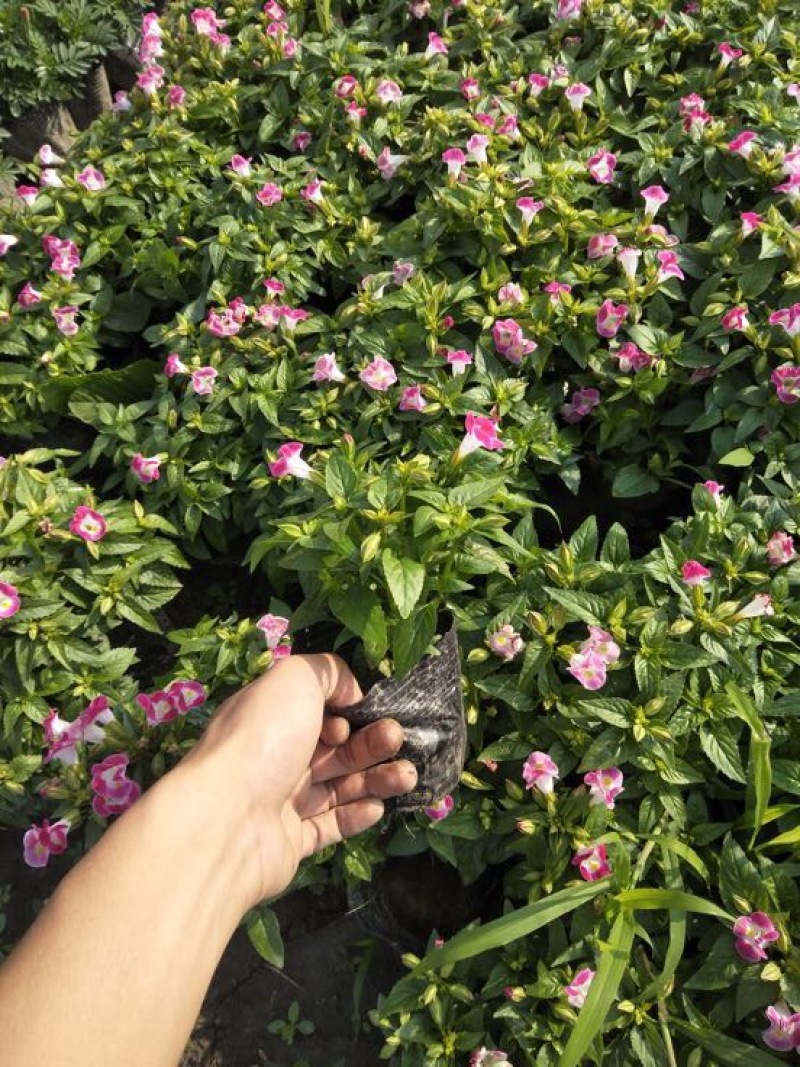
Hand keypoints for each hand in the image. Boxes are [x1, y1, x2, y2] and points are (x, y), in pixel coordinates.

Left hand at [185, 653, 416, 907]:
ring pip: (340, 787)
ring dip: (377, 778)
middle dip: (372, 742)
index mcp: (271, 717)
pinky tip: (377, 807)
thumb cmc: (262, 738)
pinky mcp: (292, 841)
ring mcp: (283, 801)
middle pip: (335, 748)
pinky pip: (331, 826)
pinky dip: (357, 815)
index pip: (317, 711)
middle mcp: (275, 756)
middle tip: (397, 739)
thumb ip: (329, 672)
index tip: (359, 714)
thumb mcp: (295, 678)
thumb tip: (352, 692)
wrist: (227, 819)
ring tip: (407, 775)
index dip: (346, 711)